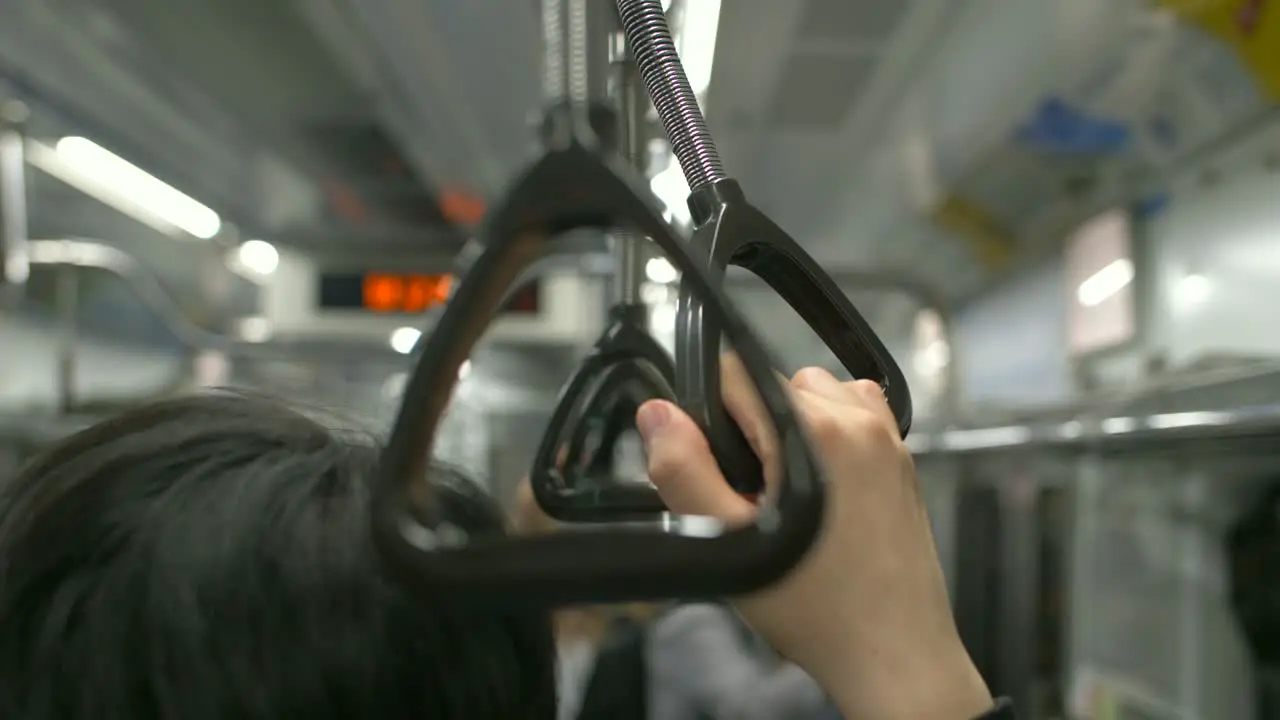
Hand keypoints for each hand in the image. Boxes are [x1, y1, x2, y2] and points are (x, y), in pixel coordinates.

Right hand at [634, 357, 991, 718]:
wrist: (893, 652)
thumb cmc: (818, 609)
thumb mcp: (728, 544)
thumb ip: (683, 471)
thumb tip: (657, 414)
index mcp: (815, 430)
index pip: (734, 375)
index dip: (710, 418)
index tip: (721, 469)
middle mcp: (858, 420)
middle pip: (772, 384)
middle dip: (751, 429)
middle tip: (755, 497)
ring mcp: (887, 436)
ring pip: (813, 394)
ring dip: (791, 428)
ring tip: (789, 493)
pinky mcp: (902, 456)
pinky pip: (852, 414)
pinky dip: (829, 435)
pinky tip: (822, 486)